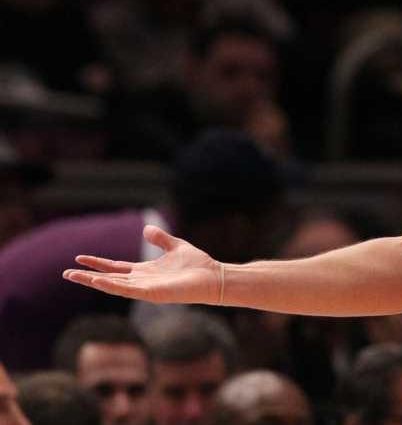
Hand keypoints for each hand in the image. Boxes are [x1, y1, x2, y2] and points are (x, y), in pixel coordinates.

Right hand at [63, 225, 222, 304]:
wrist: (214, 277)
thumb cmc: (197, 265)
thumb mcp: (175, 246)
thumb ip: (160, 238)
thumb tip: (146, 228)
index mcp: (145, 271)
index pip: (116, 267)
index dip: (98, 263)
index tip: (79, 258)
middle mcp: (142, 281)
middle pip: (109, 278)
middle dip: (88, 276)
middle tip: (66, 273)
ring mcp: (146, 289)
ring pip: (114, 285)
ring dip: (95, 281)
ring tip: (75, 276)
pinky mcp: (154, 294)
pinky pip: (130, 290)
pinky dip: (113, 286)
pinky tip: (99, 281)